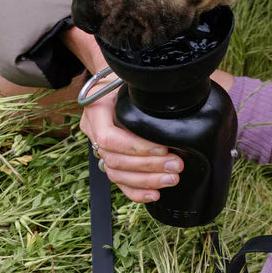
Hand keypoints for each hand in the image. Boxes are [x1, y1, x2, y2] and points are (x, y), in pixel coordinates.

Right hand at [79, 89, 183, 203]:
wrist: (113, 80)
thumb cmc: (128, 78)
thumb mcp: (133, 80)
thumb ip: (147, 94)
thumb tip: (179, 102)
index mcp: (96, 109)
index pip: (109, 137)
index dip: (136, 147)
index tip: (163, 148)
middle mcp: (92, 130)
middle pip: (115, 159)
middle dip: (148, 166)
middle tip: (176, 166)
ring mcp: (97, 146)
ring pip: (116, 174)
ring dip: (146, 180)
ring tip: (172, 179)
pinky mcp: (108, 158)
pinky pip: (118, 181)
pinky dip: (136, 190)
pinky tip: (155, 194)